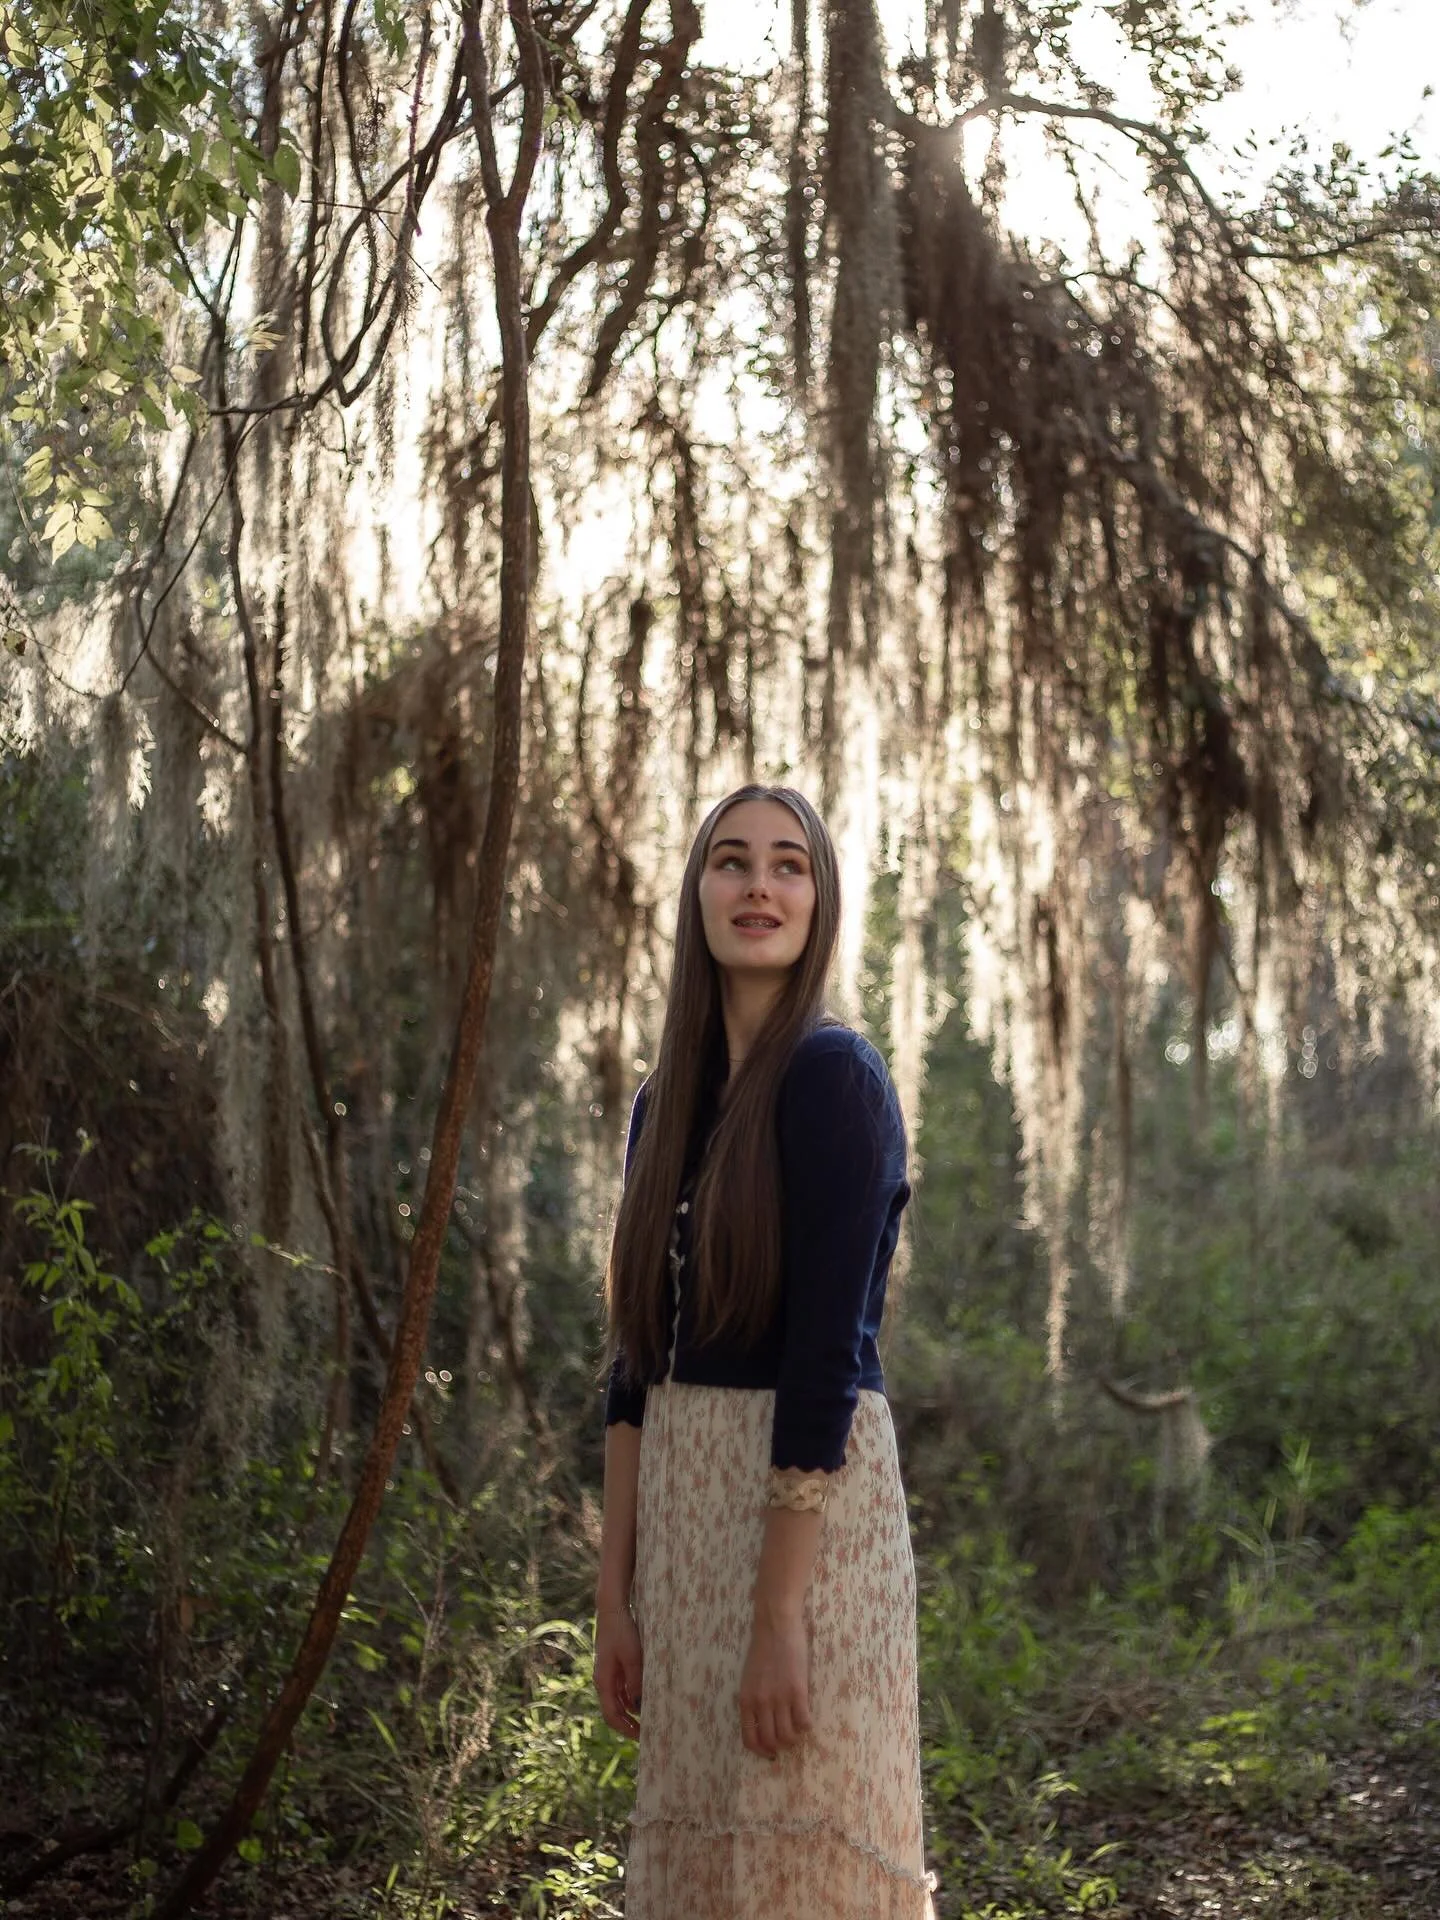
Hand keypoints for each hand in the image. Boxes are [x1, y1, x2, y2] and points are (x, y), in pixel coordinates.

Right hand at [593, 1597, 643, 1738]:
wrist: (613, 1609)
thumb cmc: (622, 1631)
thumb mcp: (633, 1657)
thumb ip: (636, 1683)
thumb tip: (639, 1707)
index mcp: (603, 1681)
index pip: (611, 1715)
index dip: (625, 1729)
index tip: (641, 1737)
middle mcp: (603, 1680)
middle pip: (614, 1710)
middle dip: (628, 1724)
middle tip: (647, 1733)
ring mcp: (608, 1673)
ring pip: (619, 1700)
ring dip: (631, 1712)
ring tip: (649, 1717)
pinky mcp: (614, 1665)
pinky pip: (622, 1689)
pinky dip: (631, 1698)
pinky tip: (645, 1698)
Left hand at [739, 1607, 811, 1758]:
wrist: (775, 1625)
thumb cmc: (762, 1648)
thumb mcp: (748, 1678)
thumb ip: (753, 1699)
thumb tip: (762, 1721)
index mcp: (745, 1700)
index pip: (749, 1739)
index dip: (760, 1751)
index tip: (769, 1752)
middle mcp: (761, 1703)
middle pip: (770, 1741)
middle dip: (779, 1747)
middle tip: (786, 1742)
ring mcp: (779, 1698)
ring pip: (787, 1736)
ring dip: (794, 1739)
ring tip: (798, 1732)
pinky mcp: (797, 1691)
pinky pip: (803, 1721)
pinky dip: (806, 1726)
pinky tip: (806, 1718)